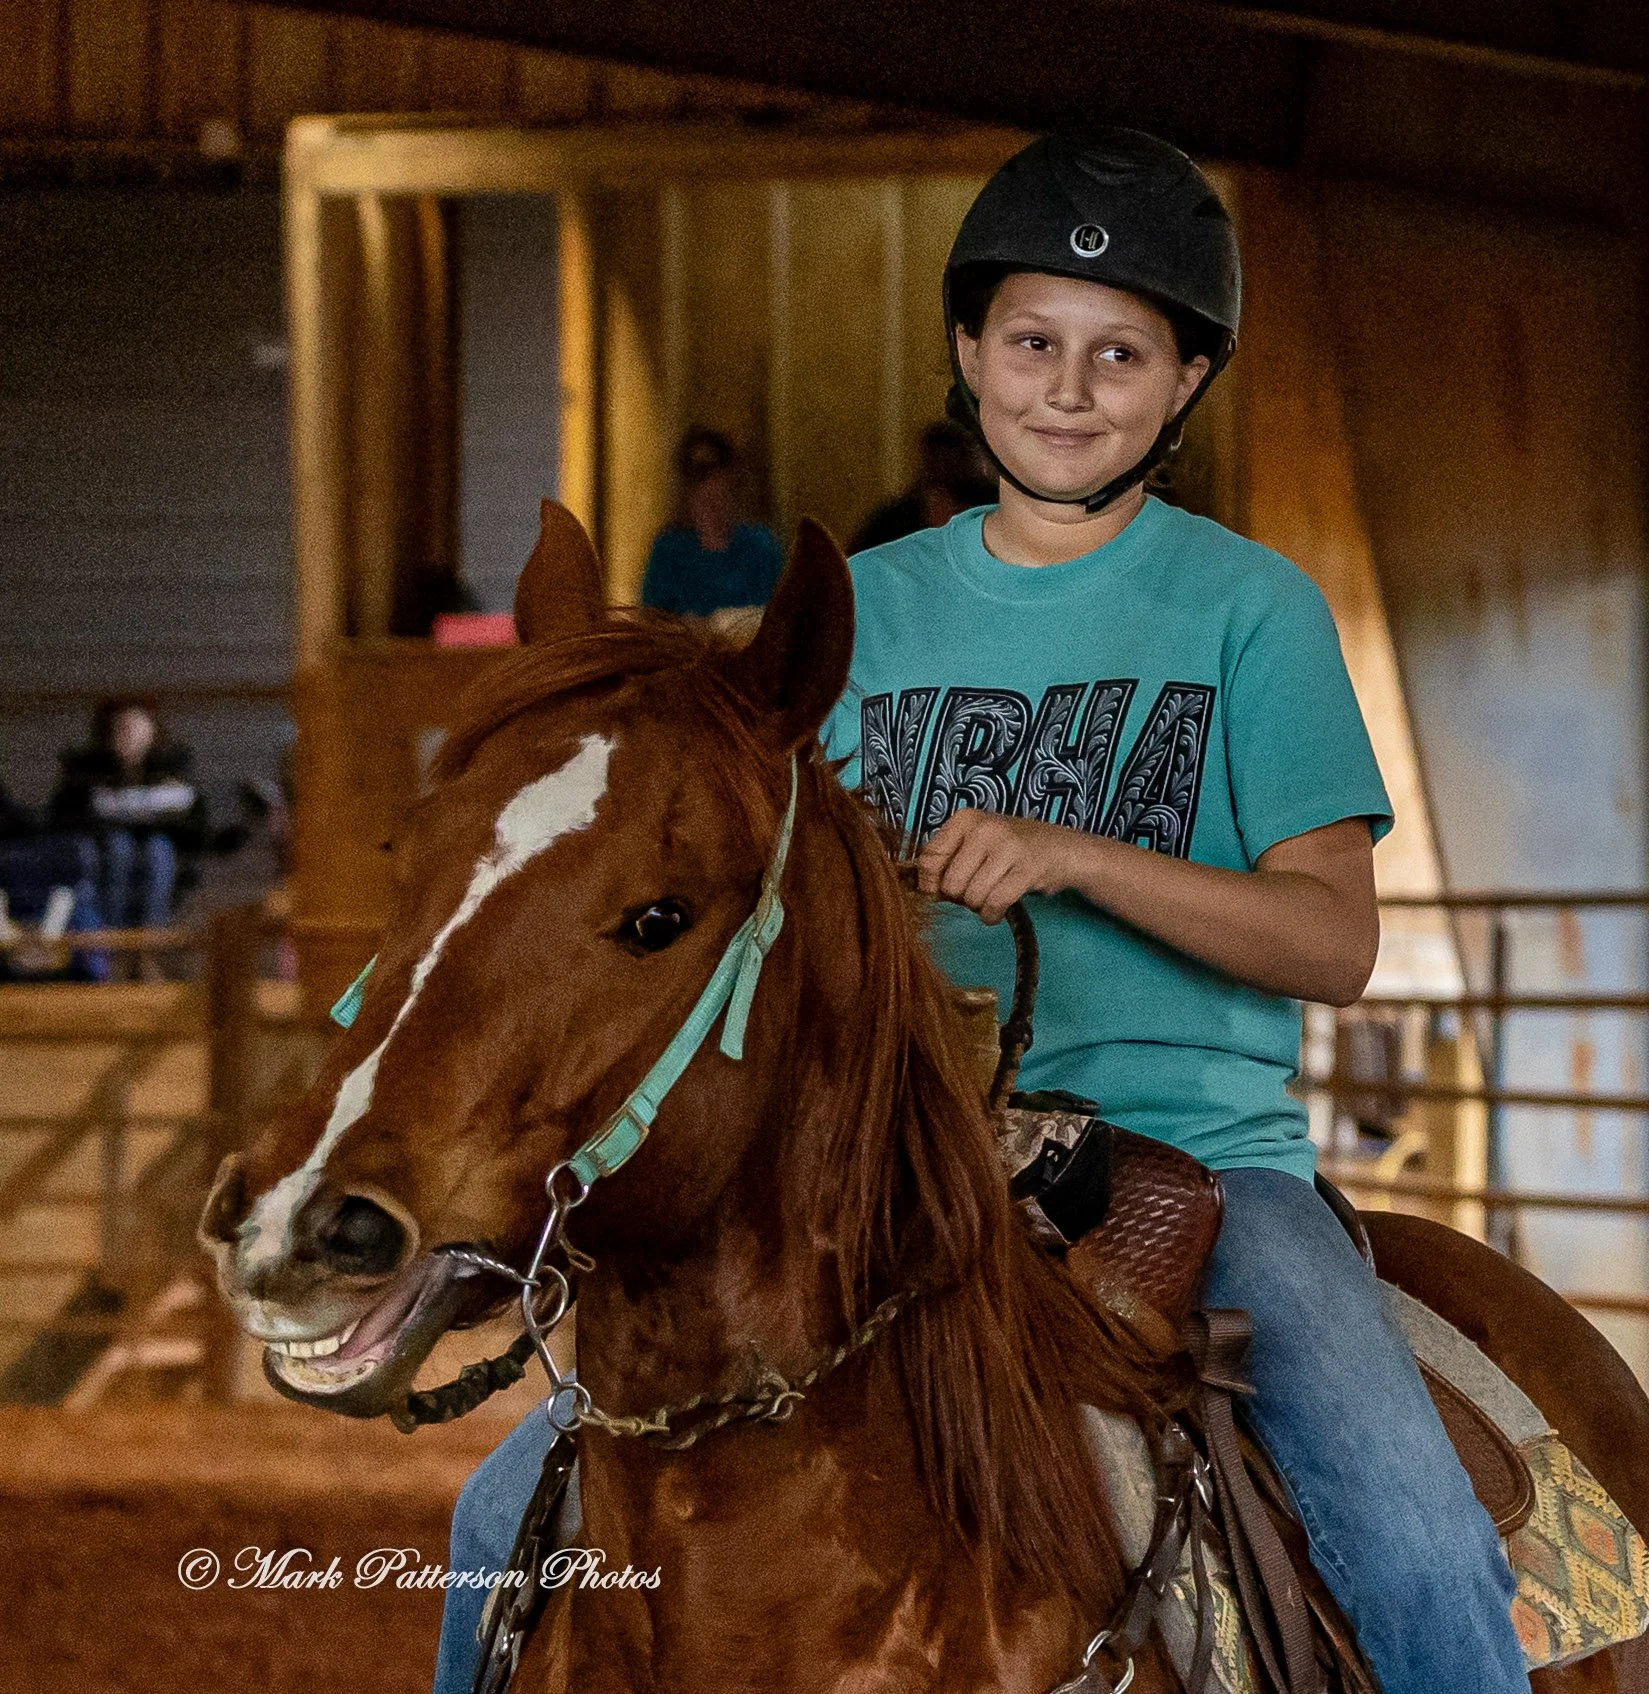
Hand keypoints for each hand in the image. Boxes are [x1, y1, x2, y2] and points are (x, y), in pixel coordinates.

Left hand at [916, 810, 1081, 924]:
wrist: (1062, 848)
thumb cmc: (1010, 849)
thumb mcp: (976, 842)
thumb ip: (947, 860)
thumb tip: (922, 890)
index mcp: (966, 819)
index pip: (929, 859)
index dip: (930, 884)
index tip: (941, 891)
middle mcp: (985, 828)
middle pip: (950, 884)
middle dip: (960, 898)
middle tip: (976, 891)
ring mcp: (1008, 847)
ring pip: (972, 897)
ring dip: (978, 907)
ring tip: (991, 895)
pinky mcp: (1027, 869)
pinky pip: (994, 904)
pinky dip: (992, 915)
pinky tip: (997, 910)